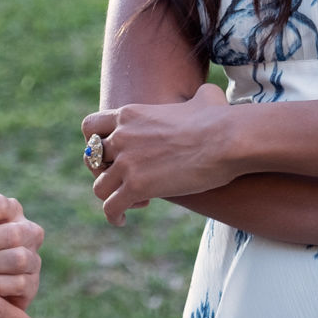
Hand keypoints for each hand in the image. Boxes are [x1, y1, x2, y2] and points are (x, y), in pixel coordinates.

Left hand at [81, 82, 235, 226]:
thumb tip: (210, 96)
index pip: (90, 127)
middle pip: (92, 159)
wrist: (227, 140)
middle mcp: (122, 136)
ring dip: (112, 196)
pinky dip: (114, 216)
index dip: (95, 144)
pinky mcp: (137, 186)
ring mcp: (127, 162)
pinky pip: (111, 206)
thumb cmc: (221, 120)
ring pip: (100, 187)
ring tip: (131, 202)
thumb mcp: (206, 99)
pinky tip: (122, 220)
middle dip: (103, 173)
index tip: (110, 156)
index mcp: (130, 114)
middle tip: (121, 182)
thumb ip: (199, 97)